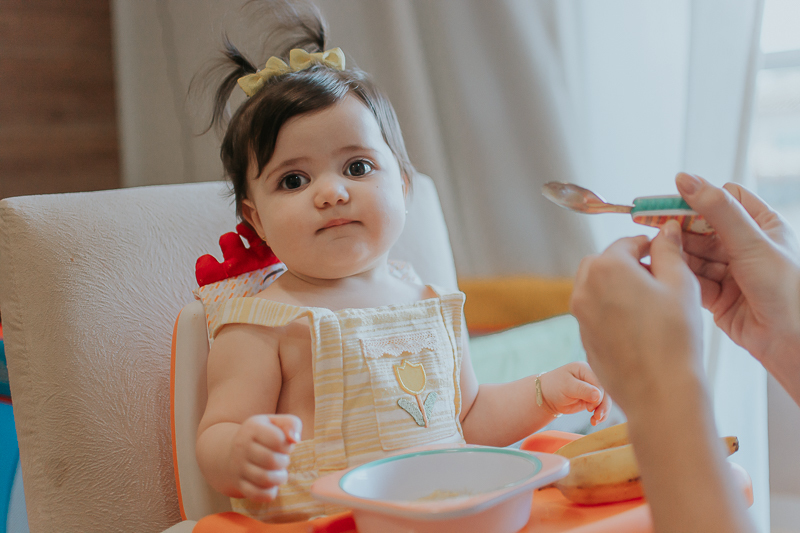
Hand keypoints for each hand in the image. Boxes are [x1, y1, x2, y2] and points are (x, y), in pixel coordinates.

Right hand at [228, 414, 301, 501]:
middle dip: (284, 462)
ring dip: (280, 478)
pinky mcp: (239, 484)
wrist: (235, 451)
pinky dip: (270, 493)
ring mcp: (238, 467)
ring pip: (265, 479)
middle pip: (272, 460)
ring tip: (279, 472)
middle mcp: (242, 447)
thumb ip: (291, 424)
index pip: (277, 439)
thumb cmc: (264, 435)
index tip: (284, 446)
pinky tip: (271, 484)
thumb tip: (295, 439)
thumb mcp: (276, 422)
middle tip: (283, 460)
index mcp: (252, 428)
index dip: (287, 445)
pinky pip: (258, 494)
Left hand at [538, 361, 611, 425]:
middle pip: (605, 391)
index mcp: (585, 369)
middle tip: (597, 416)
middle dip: (603, 405)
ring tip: (595, 420)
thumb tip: (598, 396)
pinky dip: (600, 414)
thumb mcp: (567, 386)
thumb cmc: (554, 386)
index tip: (590, 407)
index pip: (599, 382)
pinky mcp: (592, 398)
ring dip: (603, 411)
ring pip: (605, 400)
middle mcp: (591, 377)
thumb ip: (582, 390)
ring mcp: (592, 388)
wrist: (547, 396)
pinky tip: (594, 421)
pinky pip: (601, 406)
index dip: (598, 396)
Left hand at [570, 222, 704, 415]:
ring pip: (596, 287)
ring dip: (618, 286)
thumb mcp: (680, 284)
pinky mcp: (582, 336)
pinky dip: (612, 310)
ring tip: (651, 303)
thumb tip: (665, 229)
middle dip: (628, 264)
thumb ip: (669, 251)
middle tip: (658, 278)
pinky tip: (639, 326)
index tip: (665, 255)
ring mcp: (580, 314)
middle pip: (604, 262)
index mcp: (606, 267)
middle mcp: (585, 287)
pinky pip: (595, 312)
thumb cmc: (675, 337)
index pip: (627, 243)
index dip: (649, 246)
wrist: (659, 392)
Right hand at [676, 173, 799, 369]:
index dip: (696, 199)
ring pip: (695, 255)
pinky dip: (680, 276)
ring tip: (658, 253)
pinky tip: (667, 273)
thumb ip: (717, 210)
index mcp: (763, 225)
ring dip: (678, 253)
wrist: (793, 341)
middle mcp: (747, 247)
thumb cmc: (788, 290)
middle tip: (650, 226)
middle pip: (702, 228)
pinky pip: (693, 280)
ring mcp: (732, 272)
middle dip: (680, 229)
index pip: (724, 200)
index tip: (668, 201)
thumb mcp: (750, 241)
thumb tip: (687, 180)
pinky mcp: (719, 297)